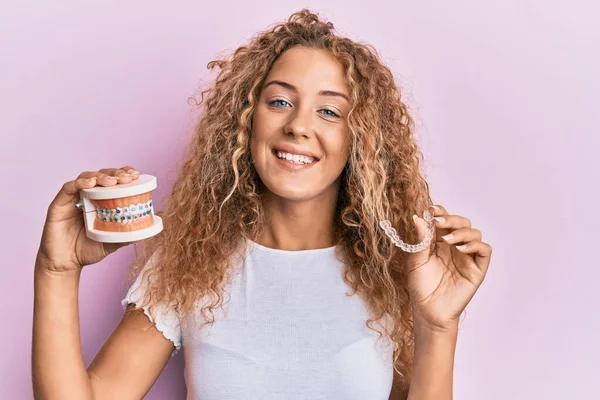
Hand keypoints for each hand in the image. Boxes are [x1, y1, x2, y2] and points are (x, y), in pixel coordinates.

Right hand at [36, 166, 140, 274]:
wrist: (65, 264)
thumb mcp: (112, 242)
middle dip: (116, 173)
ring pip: (86, 177)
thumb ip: (126, 235)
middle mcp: (87, 196)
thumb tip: (146, 231)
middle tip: (127, 178)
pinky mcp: (59, 204)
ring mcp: (72, 199)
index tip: (135, 175)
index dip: (124, 174)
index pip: (113, 180)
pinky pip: (68, 188)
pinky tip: (90, 183)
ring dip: (100, 176)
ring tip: (113, 181)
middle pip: (102, 175)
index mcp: (101, 201)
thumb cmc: (87, 249)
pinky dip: (79, 183)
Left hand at [405, 205, 492, 331]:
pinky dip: (475, 245)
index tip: (431, 210)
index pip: (445, 221)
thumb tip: (418, 218)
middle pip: (462, 223)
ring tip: (447, 240)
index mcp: (439, 242)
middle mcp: (455, 247)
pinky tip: (461, 249)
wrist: (428, 311)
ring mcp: (467, 257)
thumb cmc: (420, 287)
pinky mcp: (477, 269)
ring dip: (462, 231)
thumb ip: (420, 240)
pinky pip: (484, 250)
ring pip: (474, 233)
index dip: (441, 212)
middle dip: (452, 218)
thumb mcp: (416, 261)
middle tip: (439, 221)